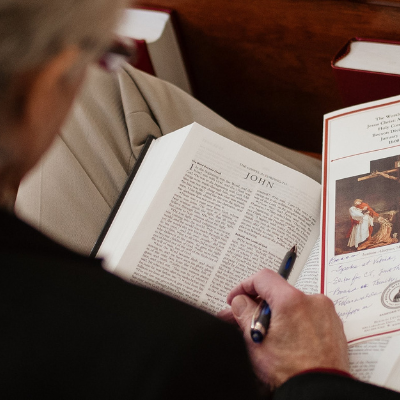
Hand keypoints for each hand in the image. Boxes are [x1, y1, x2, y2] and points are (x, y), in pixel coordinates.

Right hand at [218, 269, 348, 388]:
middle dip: (258, 304)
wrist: (321, 392)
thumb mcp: (256, 341)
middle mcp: (312, 300)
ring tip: (265, 333)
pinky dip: (293, 320)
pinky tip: (284, 338)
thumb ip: (244, 313)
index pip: (263, 278)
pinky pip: (307, 313)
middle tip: (244, 319)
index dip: (244, 286)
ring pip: (292, 304)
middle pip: (277, 292)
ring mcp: (325, 311)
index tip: (237, 298)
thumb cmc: (293, 372)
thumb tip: (240, 301)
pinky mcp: (333, 323)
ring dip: (276, 313)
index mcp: (291, 300)